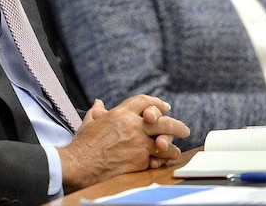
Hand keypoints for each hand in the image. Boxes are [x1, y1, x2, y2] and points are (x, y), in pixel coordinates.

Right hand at [56, 94, 189, 192]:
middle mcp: (133, 126)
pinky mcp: (140, 160)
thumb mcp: (89, 121)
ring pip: (165, 142)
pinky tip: (165, 160)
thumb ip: (97, 111)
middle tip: (183, 129)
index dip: (156, 103)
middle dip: (176, 125)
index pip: (144, 101)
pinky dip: (163, 160)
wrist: (81, 163)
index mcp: (120, 113)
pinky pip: (159, 159)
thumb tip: (99, 103)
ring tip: (175, 148)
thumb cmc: (83, 144)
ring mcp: (138, 143)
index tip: (164, 107)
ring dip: (172, 145)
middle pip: (162, 121)